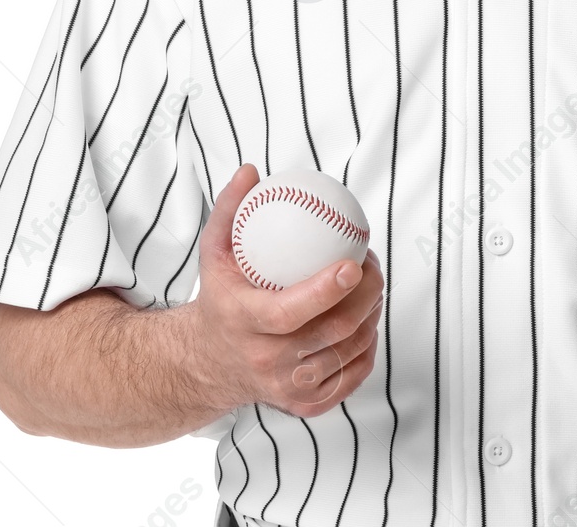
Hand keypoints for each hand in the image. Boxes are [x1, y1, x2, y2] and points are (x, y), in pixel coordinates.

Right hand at [188, 163, 383, 418]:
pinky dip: (367, 349)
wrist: (205, 363)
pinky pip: (351, 377)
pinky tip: (367, 322)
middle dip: (364, 296)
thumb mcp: (214, 252)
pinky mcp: (304, 404)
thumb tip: (251, 172)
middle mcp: (265, 361)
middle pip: (331, 333)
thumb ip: (229, 209)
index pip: (291, 311)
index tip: (353, 263)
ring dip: (371, 317)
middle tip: (371, 264)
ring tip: (372, 286)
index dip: (328, 290)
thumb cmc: (219, 298)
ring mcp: (286, 388)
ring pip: (347, 354)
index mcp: (244, 322)